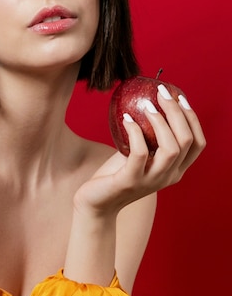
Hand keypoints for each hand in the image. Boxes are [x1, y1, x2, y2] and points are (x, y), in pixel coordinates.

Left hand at [74, 90, 205, 214]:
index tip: (180, 98)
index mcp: (175, 170)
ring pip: (171, 148)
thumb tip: (150, 102)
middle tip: (162, 92)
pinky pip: (139, 153)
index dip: (192, 118)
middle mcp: (169, 176)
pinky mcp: (130, 181)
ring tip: (147, 105)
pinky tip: (126, 119)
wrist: (97, 202)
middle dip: (177, 112)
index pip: (198, 143)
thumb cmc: (117, 174)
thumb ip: (149, 137)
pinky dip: (135, 132)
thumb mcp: (139, 154)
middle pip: (187, 141)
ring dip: (161, 122)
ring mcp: (151, 181)